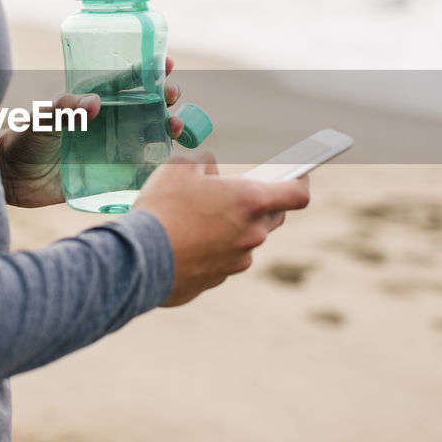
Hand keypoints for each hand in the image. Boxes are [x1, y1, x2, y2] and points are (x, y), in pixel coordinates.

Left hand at [0, 56, 184, 207]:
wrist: (12, 178)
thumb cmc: (23, 140)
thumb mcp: (42, 120)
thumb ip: (63, 110)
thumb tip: (94, 102)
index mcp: (93, 102)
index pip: (126, 81)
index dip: (148, 70)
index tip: (166, 62)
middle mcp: (107, 122)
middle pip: (146, 105)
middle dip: (165, 97)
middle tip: (173, 95)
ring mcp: (110, 147)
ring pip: (148, 133)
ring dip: (167, 127)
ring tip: (177, 126)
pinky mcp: (110, 173)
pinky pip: (140, 167)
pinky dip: (157, 163)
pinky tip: (170, 161)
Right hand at [129, 149, 310, 305]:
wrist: (139, 259)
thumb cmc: (164, 207)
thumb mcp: (181, 166)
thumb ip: (205, 161)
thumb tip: (211, 170)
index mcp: (250, 202)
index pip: (296, 194)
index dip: (301, 181)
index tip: (299, 174)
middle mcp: (251, 234)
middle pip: (271, 217)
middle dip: (258, 205)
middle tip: (233, 194)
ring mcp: (236, 260)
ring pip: (244, 240)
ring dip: (231, 228)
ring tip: (197, 217)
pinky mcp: (217, 280)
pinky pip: (222, 260)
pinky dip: (211, 250)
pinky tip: (185, 241)